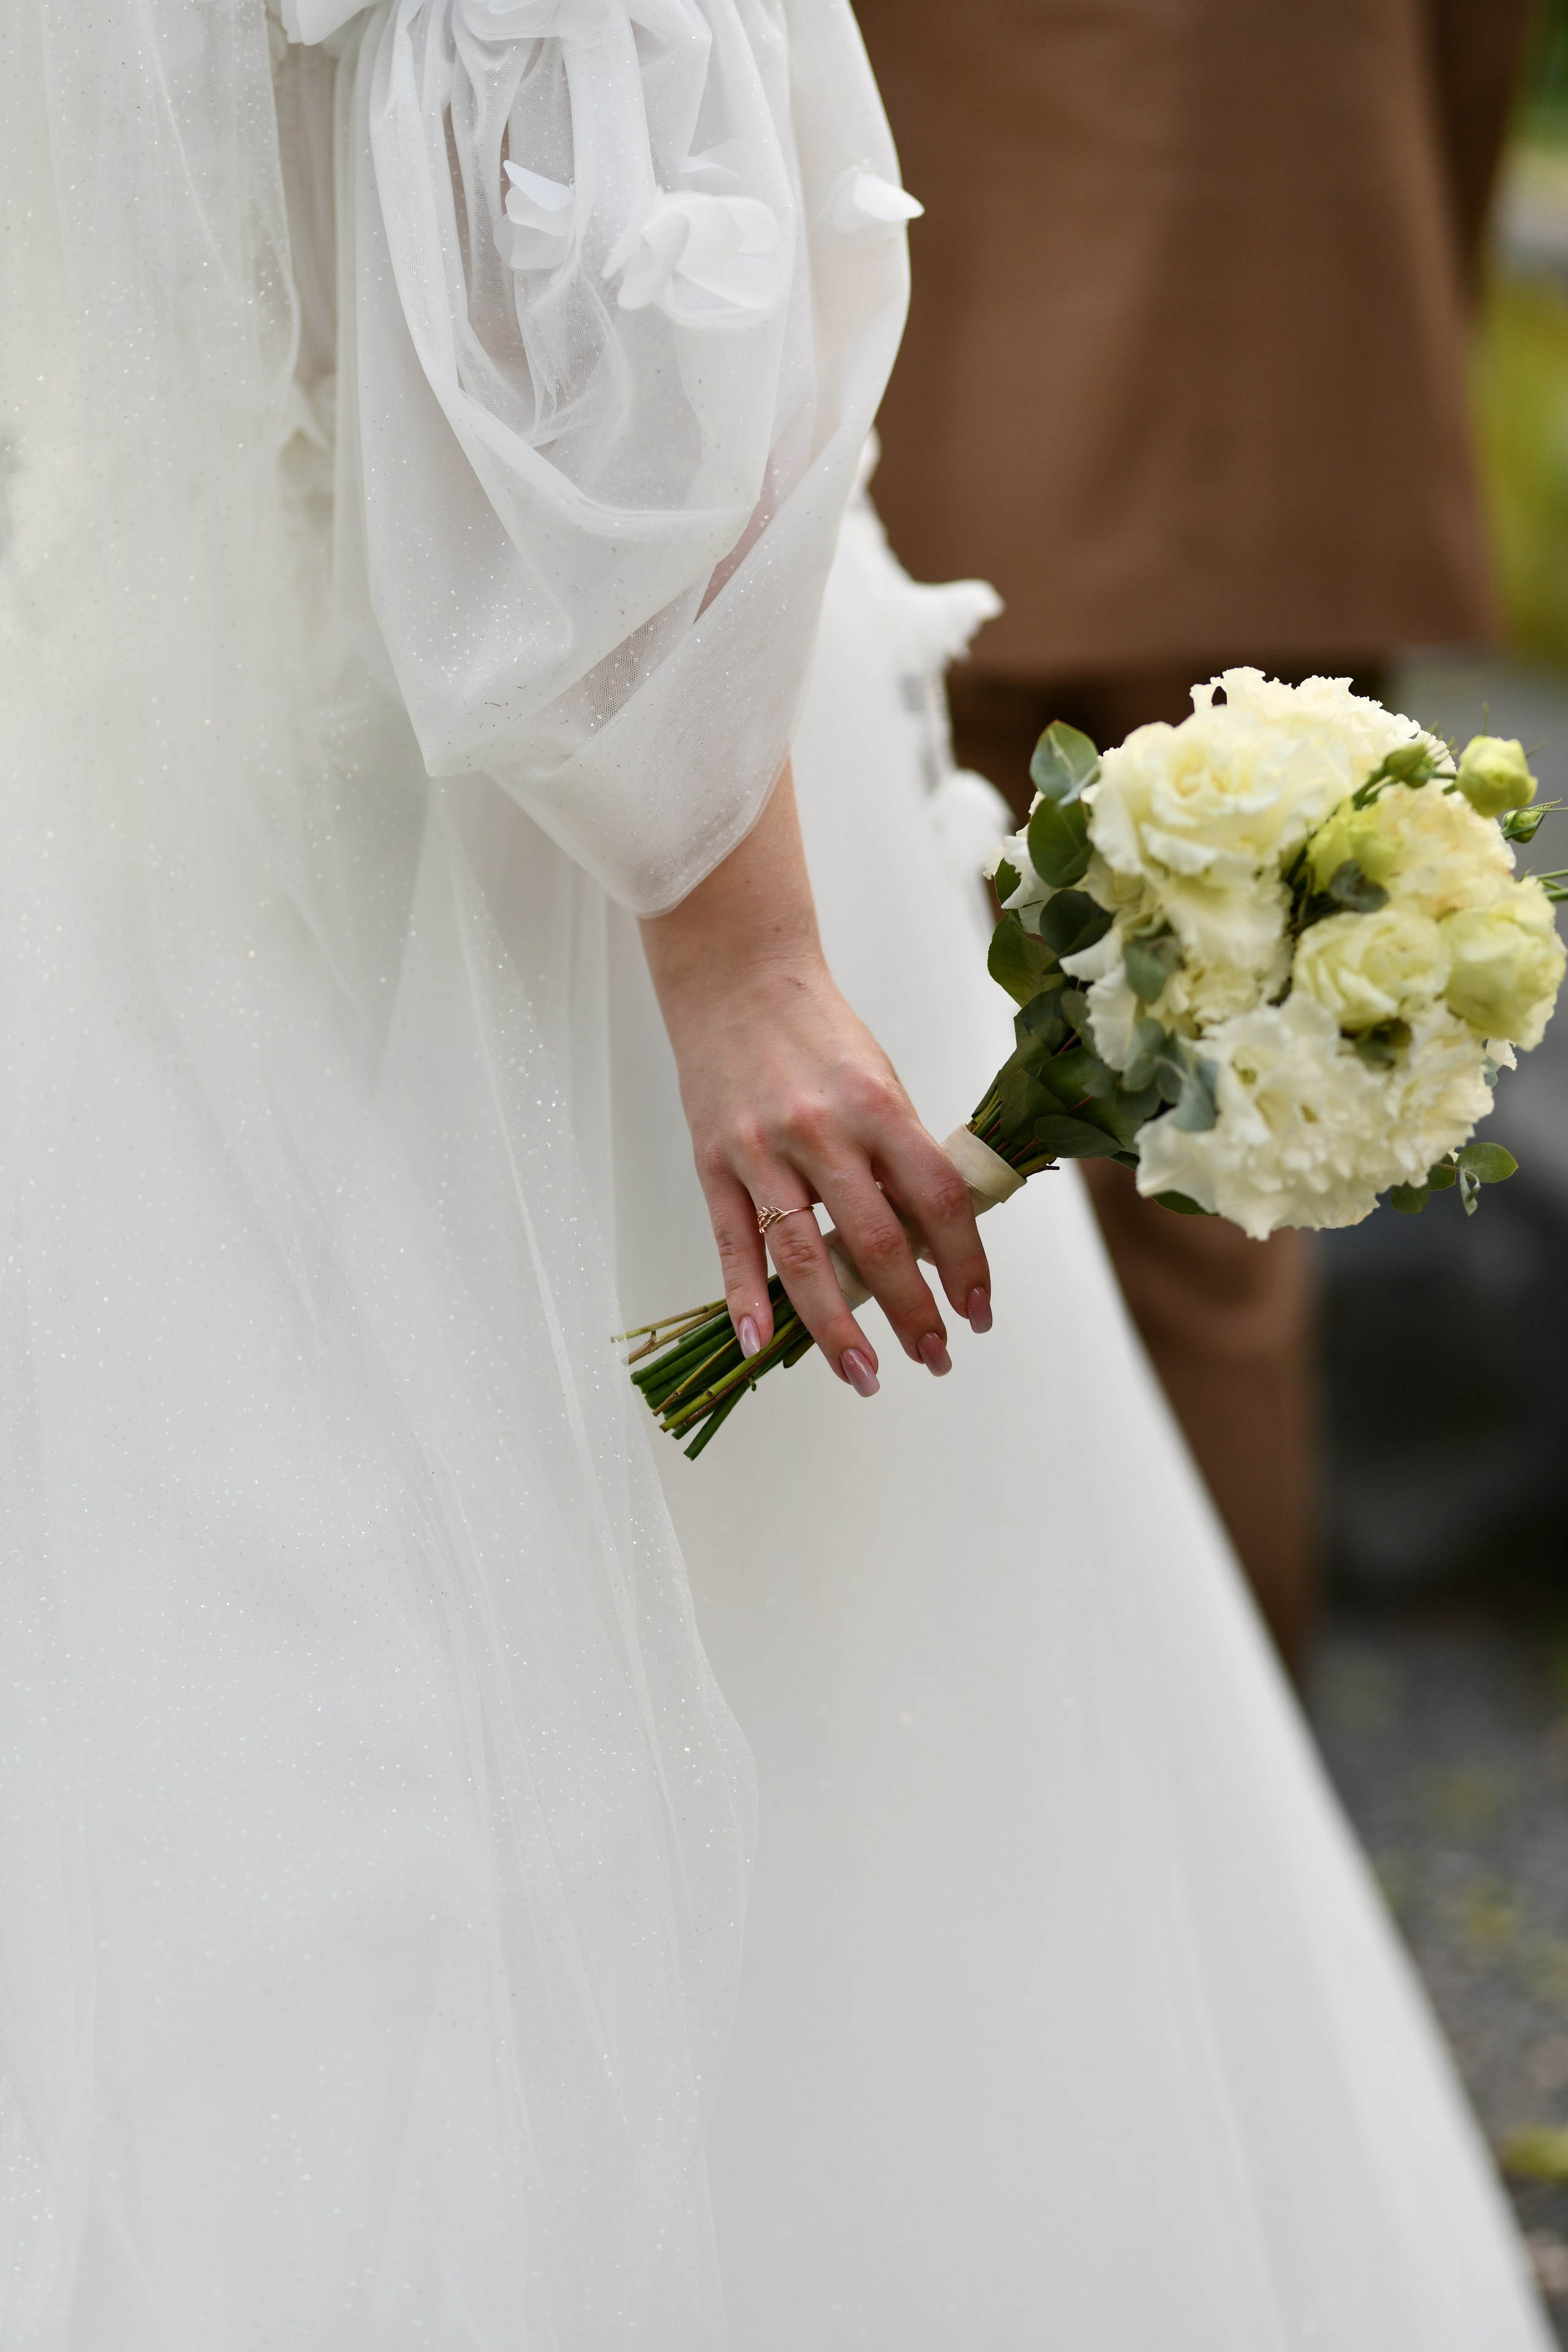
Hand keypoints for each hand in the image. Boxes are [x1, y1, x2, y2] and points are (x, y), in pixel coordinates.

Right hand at [639, 767, 992, 1394]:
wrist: (734, 978)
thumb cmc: (821, 1037)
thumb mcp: (881, 1085)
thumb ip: (903, 1160)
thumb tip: (935, 1247)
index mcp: (879, 1106)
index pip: (938, 1201)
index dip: (965, 1264)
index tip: (979, 1312)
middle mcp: (821, 1131)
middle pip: (875, 1241)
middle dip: (911, 1311)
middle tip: (935, 1359)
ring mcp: (761, 1150)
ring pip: (802, 1257)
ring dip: (835, 1328)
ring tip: (864, 1376)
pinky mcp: (712, 1162)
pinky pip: (731, 1243)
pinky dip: (746, 1300)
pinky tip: (760, 1347)